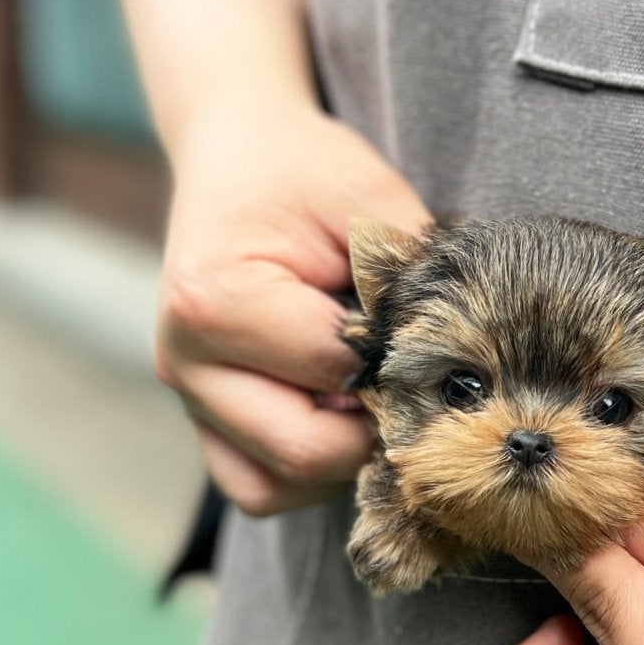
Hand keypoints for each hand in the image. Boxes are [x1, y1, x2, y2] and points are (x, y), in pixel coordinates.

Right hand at [157, 98, 428, 514]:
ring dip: (338, 459)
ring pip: (274, 487)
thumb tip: (459, 356)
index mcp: (212, 300)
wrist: (233, 157)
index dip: (398, 362)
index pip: (335, 372)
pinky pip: (257, 485)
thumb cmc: (299, 171)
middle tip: (407, 377)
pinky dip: (306, 471)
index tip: (431, 337)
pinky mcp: (203, 421)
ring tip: (367, 393)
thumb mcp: (364, 194)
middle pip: (304, 451)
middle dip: (373, 425)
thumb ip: (407, 271)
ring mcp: (188, 399)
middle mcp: (184, 362)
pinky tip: (338, 414)